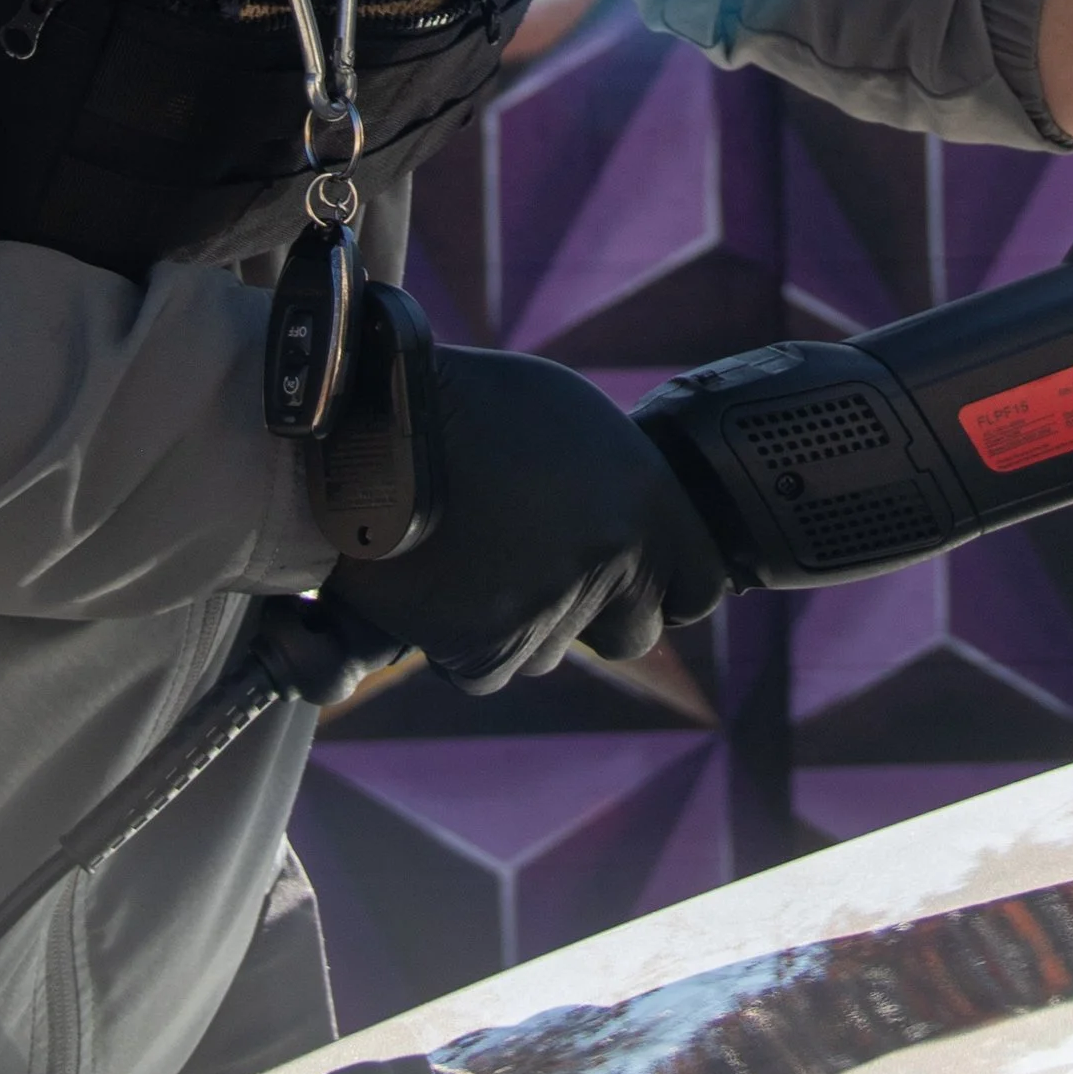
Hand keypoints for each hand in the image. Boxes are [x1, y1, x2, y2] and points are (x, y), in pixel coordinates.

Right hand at [321, 345, 726, 693]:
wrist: (374, 420)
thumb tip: (637, 532)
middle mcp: (612, 560)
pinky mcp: (485, 648)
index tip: (642, 581)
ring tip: (474, 554)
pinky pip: (489, 669)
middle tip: (547, 573)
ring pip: (551, 651)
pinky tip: (440, 584)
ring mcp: (550, 610)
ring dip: (521, 621)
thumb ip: (619, 487)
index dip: (667, 585)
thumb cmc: (472, 404)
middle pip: (632, 633)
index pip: (699, 583)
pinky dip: (466, 642)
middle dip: (598, 615)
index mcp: (648, 500)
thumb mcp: (574, 420)